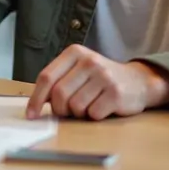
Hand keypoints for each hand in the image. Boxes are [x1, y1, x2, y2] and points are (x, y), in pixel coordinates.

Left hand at [26, 45, 168, 120]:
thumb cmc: (100, 79)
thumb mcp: (78, 71)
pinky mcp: (116, 92)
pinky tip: (102, 107)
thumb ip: (58, 81)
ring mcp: (104, 76)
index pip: (46, 77)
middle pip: (59, 94)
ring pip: (75, 107)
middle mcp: (89, 61)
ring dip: (78, 114)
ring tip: (88, 106)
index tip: (31, 114)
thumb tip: (35, 104)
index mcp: (74, 53)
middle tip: (67, 112)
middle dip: (59, 110)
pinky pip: (93, 114)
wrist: (138, 81)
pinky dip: (93, 116)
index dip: (36, 99)